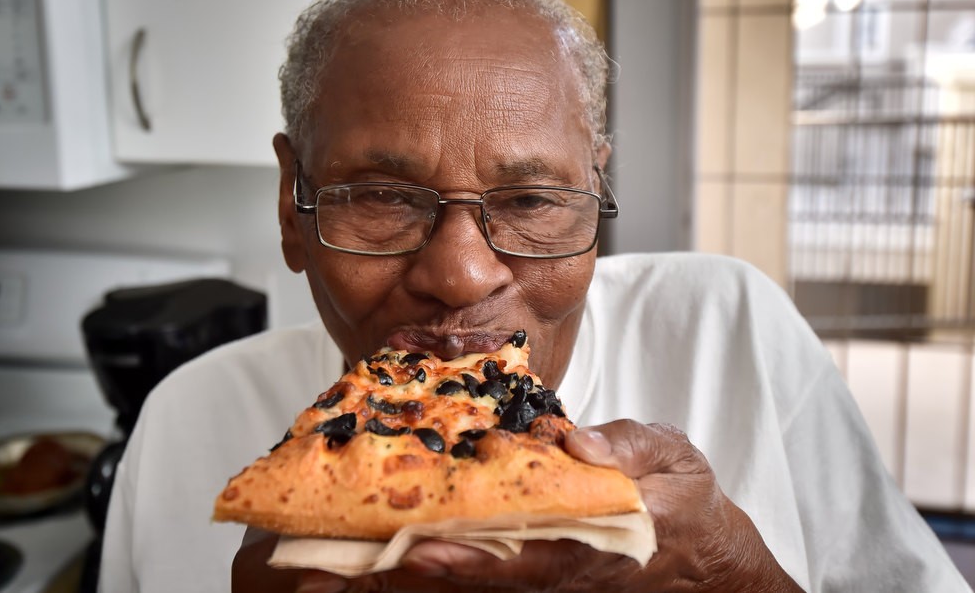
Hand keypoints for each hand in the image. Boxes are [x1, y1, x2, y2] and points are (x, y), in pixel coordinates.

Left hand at [233, 421, 804, 591]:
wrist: (701, 555)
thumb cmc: (684, 503)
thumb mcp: (672, 461)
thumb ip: (625, 449)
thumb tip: (571, 440)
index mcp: (590, 545)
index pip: (521, 560)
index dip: (466, 561)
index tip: (412, 554)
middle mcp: (554, 572)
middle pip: (470, 584)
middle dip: (398, 583)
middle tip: (322, 578)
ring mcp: (537, 579)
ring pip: (459, 587)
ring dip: (389, 585)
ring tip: (317, 578)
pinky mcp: (526, 574)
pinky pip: (467, 578)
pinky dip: (414, 573)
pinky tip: (365, 564)